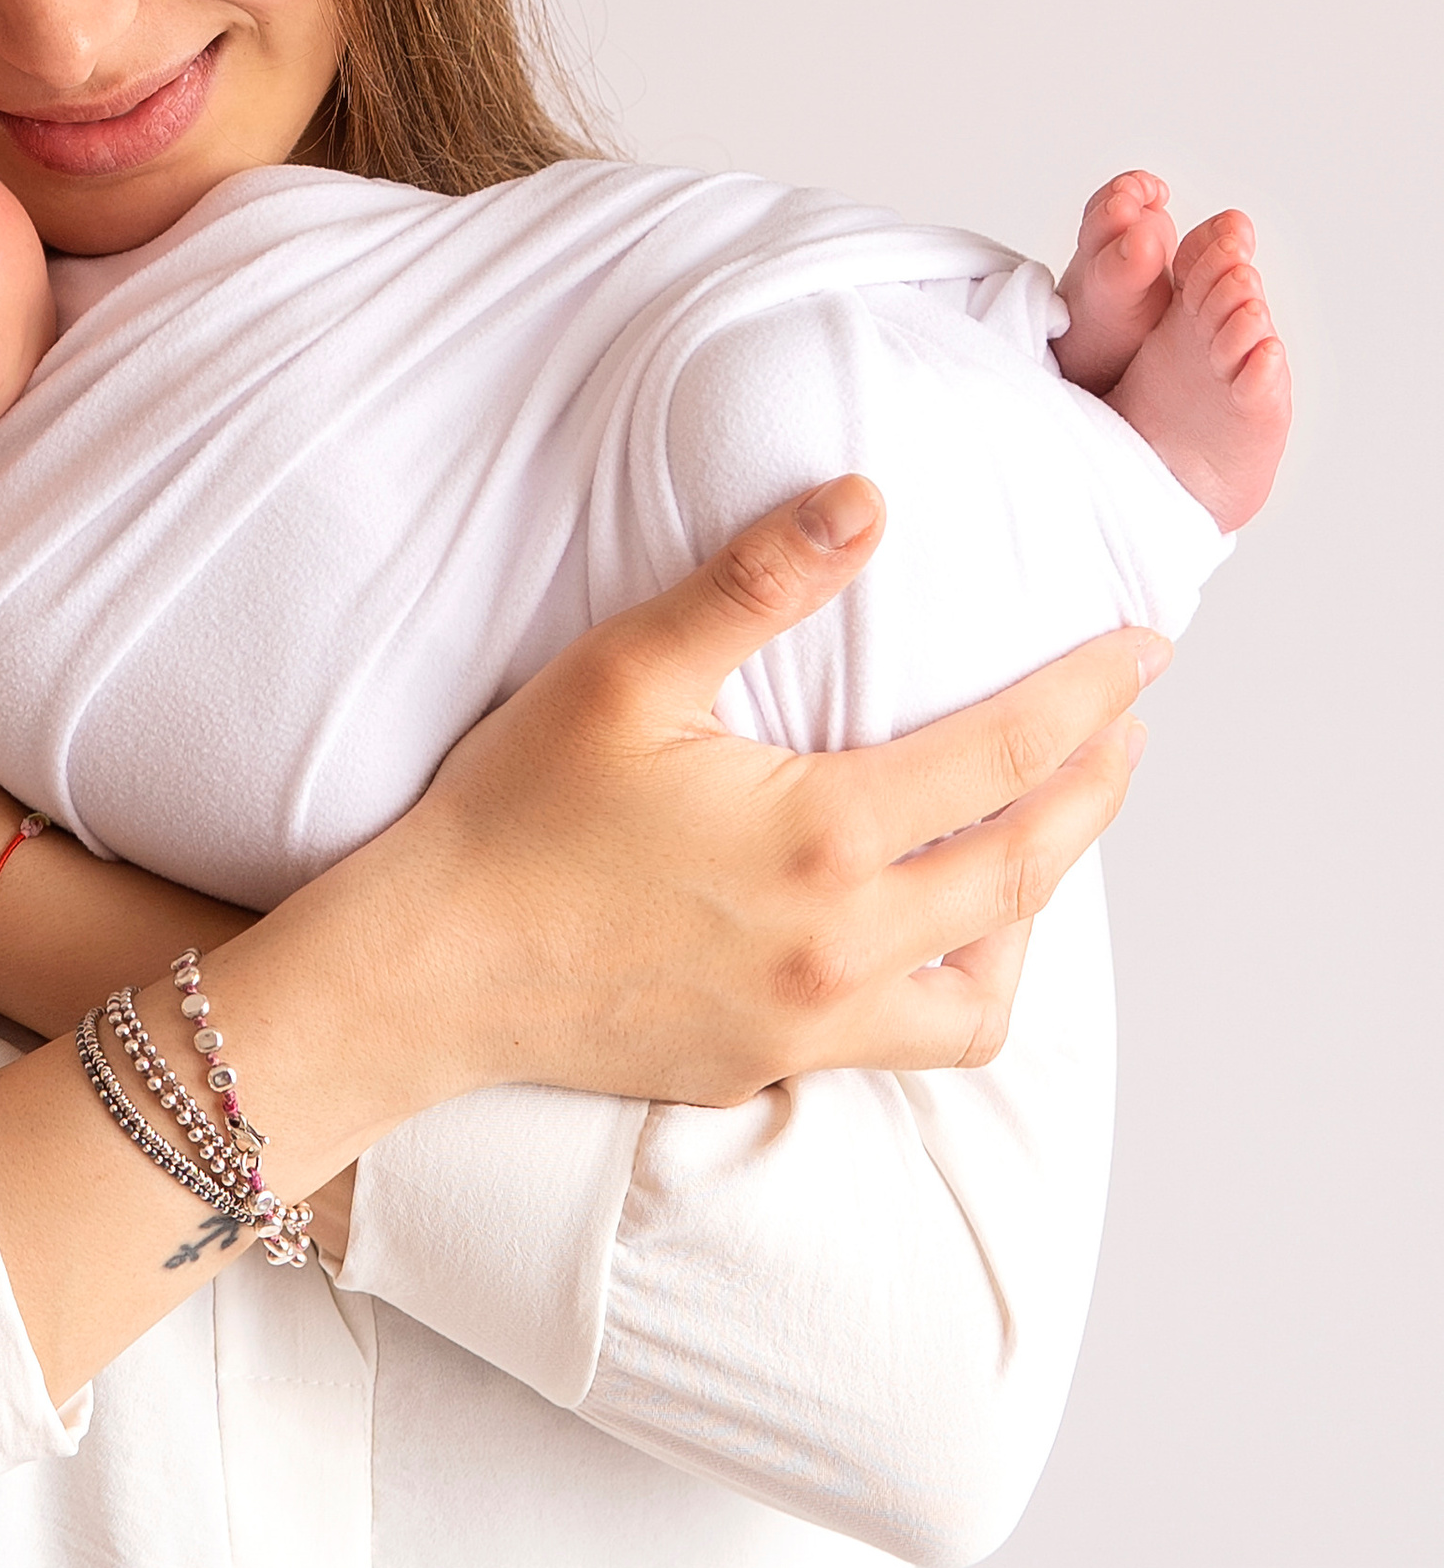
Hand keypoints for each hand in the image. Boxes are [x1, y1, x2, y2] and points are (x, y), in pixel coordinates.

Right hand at [347, 475, 1160, 1113]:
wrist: (426, 971)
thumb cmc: (512, 813)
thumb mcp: (624, 672)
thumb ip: (753, 583)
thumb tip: (866, 501)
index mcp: (823, 837)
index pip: (1009, 756)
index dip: (1090, 696)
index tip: (1142, 651)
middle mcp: (841, 947)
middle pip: (1027, 871)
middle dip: (1096, 793)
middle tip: (1128, 734)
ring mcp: (810, 1024)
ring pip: (988, 989)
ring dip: (1036, 910)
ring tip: (1042, 839)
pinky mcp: (768, 1066)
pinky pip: (908, 1038)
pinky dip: (954, 984)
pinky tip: (933, 933)